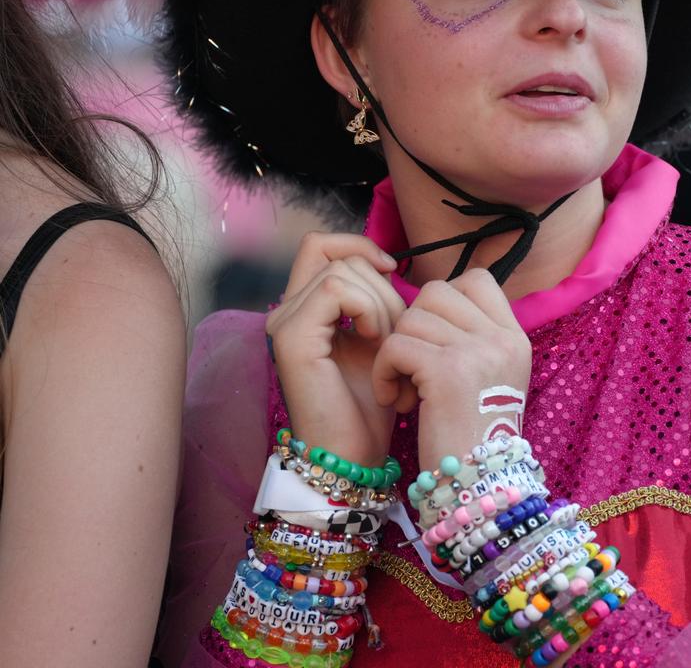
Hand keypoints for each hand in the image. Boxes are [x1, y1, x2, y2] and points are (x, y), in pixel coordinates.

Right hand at [265, 232, 405, 465]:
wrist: (353, 454)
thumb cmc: (370, 404)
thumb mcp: (379, 339)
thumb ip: (374, 301)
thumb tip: (389, 264)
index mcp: (305, 309)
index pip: (321, 245)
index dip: (360, 245)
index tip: (393, 271)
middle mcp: (286, 311)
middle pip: (341, 256)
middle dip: (383, 288)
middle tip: (397, 334)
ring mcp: (285, 323)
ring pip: (343, 270)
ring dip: (381, 304)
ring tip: (390, 346)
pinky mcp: (292, 337)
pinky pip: (337, 289)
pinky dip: (368, 310)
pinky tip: (378, 343)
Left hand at [370, 269, 530, 468]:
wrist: (478, 488)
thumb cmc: (472, 437)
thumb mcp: (489, 379)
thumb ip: (472, 338)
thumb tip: (432, 304)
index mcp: (514, 337)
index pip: (476, 279)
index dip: (443, 301)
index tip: (433, 338)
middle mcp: (501, 338)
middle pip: (436, 292)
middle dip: (413, 325)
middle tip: (414, 365)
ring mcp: (477, 351)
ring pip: (411, 318)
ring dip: (396, 352)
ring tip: (404, 389)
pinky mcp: (448, 370)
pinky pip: (396, 345)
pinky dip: (384, 372)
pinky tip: (394, 400)